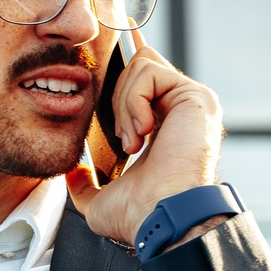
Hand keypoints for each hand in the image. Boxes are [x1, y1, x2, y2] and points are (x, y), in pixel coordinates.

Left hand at [65, 44, 221, 245]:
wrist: (159, 217)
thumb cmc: (137, 215)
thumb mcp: (100, 200)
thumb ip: (85, 185)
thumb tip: (75, 174)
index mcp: (163, 128)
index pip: (143, 82)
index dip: (122, 65)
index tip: (105, 53)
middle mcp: (180, 111)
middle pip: (138, 65)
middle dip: (116, 97)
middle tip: (122, 139)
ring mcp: (190, 102)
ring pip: (141, 67)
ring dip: (125, 104)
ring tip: (132, 142)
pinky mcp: (195, 97)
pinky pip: (150, 73)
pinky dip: (135, 100)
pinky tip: (141, 132)